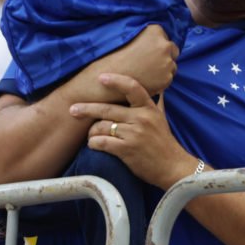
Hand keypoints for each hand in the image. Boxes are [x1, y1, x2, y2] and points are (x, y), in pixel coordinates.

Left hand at [76, 75, 193, 188]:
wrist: (172, 166)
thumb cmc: (164, 142)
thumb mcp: (162, 118)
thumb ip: (157, 103)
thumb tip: (160, 89)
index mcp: (149, 108)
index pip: (132, 88)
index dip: (116, 81)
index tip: (101, 78)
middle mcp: (141, 118)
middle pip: (107, 109)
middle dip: (87, 109)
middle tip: (73, 110)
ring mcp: (134, 134)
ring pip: (101, 126)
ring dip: (92, 132)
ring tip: (91, 136)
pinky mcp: (126, 149)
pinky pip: (101, 142)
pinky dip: (94, 143)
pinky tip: (94, 145)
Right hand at [88, 25, 177, 97]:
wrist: (105, 78)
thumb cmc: (111, 55)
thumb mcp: (126, 34)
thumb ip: (142, 32)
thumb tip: (150, 33)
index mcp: (155, 30)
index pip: (163, 36)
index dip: (155, 44)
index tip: (146, 50)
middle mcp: (164, 45)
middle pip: (172, 49)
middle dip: (163, 55)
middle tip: (148, 62)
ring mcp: (167, 63)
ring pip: (171, 64)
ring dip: (163, 67)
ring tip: (145, 72)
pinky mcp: (166, 78)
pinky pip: (168, 77)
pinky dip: (160, 79)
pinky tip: (146, 80)